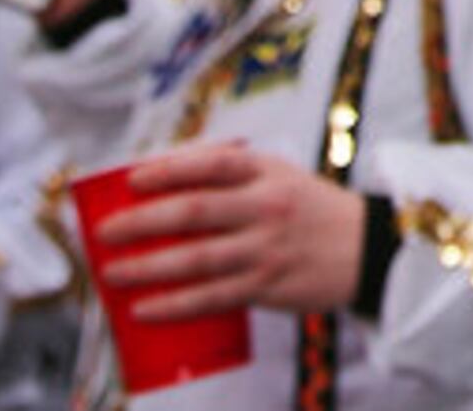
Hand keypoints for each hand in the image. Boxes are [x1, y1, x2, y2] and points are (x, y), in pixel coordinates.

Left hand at [95, 142, 367, 318]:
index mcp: (268, 174)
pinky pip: (212, 298)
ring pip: (197, 259)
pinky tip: (145, 308)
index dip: (169, 169)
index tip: (132, 179)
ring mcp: (266, 250)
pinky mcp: (267, 286)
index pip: (212, 165)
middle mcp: (266, 208)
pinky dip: (175, 305)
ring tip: (112, 271)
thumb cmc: (311, 209)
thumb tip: (169, 169)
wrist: (367, 249)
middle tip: (105, 231)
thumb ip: (233, 171)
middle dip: (143, 221)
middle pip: (194, 212)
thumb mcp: (281, 175)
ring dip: (148, 267)